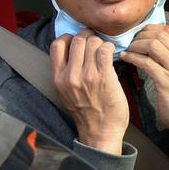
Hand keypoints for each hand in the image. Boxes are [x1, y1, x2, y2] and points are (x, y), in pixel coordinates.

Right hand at [51, 30, 128, 155]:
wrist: (100, 133)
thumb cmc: (85, 113)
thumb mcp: (65, 93)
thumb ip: (65, 72)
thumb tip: (72, 50)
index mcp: (58, 78)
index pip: (57, 44)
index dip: (68, 38)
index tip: (77, 41)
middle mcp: (71, 76)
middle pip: (77, 39)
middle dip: (88, 36)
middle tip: (95, 42)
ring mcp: (88, 76)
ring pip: (93, 42)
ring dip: (100, 43)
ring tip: (104, 51)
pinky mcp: (105, 78)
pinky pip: (106, 50)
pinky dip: (110, 48)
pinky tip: (111, 54)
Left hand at [118, 24, 168, 152]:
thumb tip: (151, 37)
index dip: (150, 29)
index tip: (139, 34)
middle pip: (160, 35)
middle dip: (141, 36)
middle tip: (131, 42)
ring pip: (152, 45)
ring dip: (136, 45)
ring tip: (128, 50)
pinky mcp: (168, 82)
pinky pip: (146, 63)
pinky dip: (133, 57)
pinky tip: (126, 58)